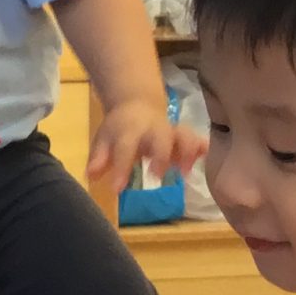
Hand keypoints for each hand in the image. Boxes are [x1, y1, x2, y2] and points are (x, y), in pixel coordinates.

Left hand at [86, 93, 206, 190]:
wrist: (137, 105)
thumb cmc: (119, 129)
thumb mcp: (103, 139)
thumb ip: (99, 158)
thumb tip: (91, 176)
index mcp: (130, 130)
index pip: (125, 148)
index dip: (121, 168)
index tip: (117, 189)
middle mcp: (153, 129)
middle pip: (161, 138)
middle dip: (161, 156)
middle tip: (156, 177)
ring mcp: (171, 132)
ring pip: (184, 136)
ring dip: (187, 152)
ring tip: (185, 172)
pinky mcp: (183, 137)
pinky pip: (197, 139)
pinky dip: (201, 149)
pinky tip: (204, 159)